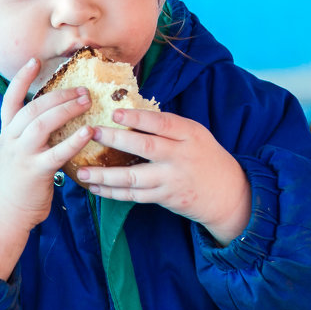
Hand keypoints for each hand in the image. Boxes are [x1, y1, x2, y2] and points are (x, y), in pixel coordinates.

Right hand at [0, 58, 92, 276]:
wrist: (5, 212)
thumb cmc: (18, 181)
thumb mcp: (16, 151)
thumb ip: (30, 134)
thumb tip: (58, 115)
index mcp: (8, 132)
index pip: (10, 98)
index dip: (22, 78)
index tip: (35, 60)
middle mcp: (11, 139)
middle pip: (33, 107)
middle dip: (58, 94)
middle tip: (83, 89)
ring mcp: (21, 154)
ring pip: (41, 123)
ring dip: (65, 109)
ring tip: (86, 101)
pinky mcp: (35, 171)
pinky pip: (56, 152)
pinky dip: (73, 140)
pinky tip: (88, 131)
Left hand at [76, 109, 251, 245]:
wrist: (227, 193)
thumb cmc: (205, 156)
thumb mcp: (195, 134)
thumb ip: (169, 126)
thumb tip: (132, 111)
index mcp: (189, 134)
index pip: (161, 123)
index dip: (137, 118)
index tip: (114, 112)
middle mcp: (181, 156)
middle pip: (144, 147)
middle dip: (115, 140)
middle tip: (91, 134)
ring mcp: (172, 179)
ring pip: (134, 177)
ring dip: (106, 175)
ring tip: (82, 171)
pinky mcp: (165, 198)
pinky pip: (135, 196)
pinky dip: (114, 193)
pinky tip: (96, 187)